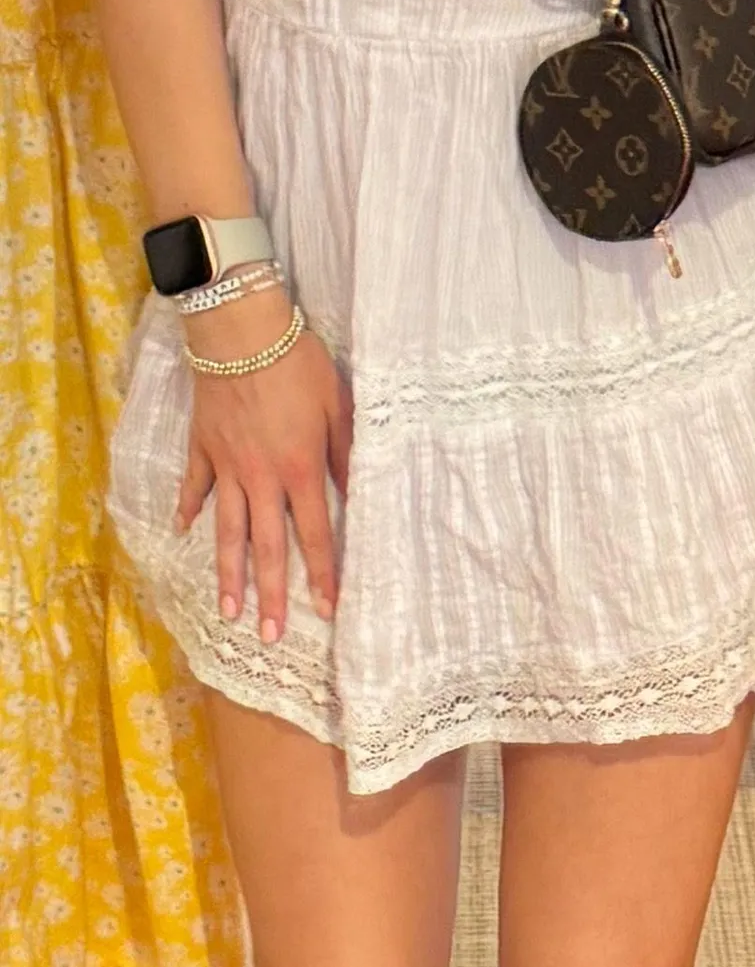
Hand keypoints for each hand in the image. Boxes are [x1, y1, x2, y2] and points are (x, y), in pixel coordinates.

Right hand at [175, 290, 352, 642]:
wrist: (240, 331)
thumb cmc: (296, 362)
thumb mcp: (337, 404)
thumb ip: (347, 452)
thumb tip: (361, 492)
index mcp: (299, 469)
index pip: (314, 534)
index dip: (322, 574)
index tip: (326, 610)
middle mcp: (260, 478)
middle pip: (266, 546)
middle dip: (270, 595)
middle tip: (271, 635)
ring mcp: (225, 466)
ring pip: (227, 530)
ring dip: (228, 573)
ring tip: (227, 611)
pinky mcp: (202, 446)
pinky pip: (194, 486)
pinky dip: (187, 509)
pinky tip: (181, 532)